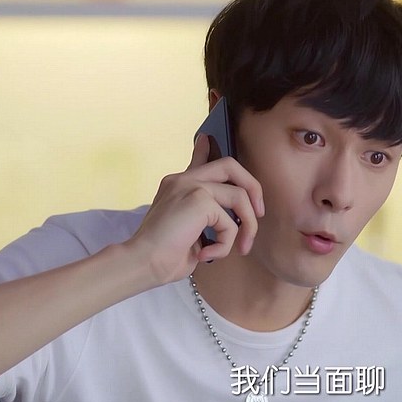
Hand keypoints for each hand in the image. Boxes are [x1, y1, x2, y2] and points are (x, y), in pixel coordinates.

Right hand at [124, 135, 263, 285]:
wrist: (142, 262)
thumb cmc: (163, 256)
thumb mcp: (188, 232)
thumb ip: (205, 220)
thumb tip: (228, 222)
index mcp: (177, 186)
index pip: (197, 161)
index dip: (205, 149)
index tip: (207, 138)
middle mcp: (183, 180)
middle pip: (230, 165)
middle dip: (253, 188)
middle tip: (259, 214)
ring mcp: (191, 186)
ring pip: (240, 196)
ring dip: (248, 226)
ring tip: (240, 248)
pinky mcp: (199, 199)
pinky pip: (230, 222)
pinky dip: (225, 244)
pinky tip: (206, 254)